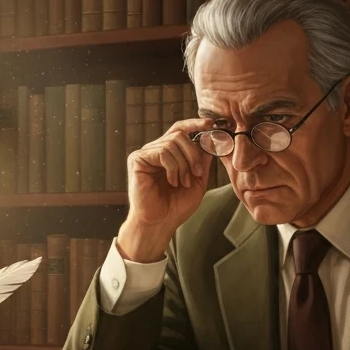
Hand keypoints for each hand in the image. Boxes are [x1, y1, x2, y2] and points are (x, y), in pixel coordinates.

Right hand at [119, 118, 217, 260]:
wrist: (160, 224)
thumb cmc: (176, 207)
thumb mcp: (197, 181)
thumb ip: (203, 161)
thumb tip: (211, 140)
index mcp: (168, 154)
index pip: (181, 130)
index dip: (196, 124)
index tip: (212, 124)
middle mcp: (155, 150)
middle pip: (180, 134)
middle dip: (194, 153)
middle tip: (198, 173)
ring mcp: (145, 154)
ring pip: (173, 142)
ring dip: (184, 164)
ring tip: (183, 183)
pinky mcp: (137, 159)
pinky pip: (162, 151)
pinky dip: (173, 167)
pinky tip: (172, 182)